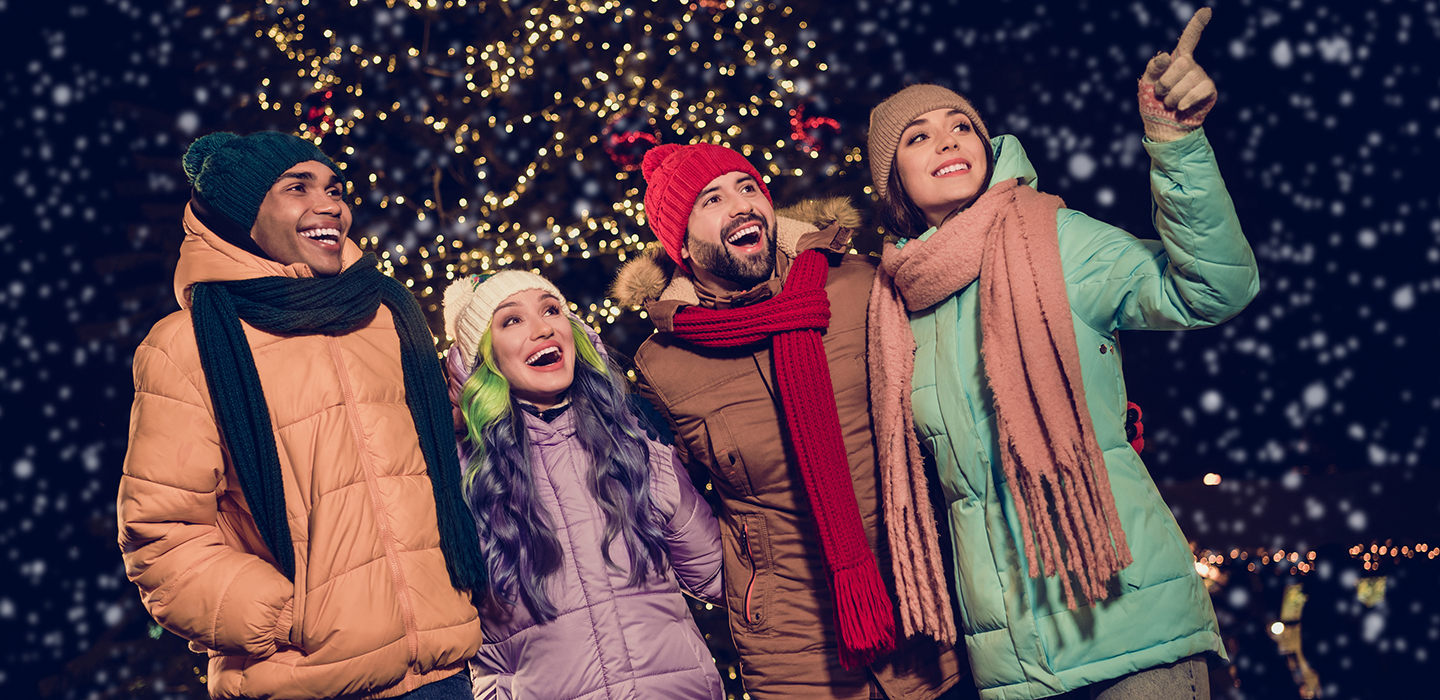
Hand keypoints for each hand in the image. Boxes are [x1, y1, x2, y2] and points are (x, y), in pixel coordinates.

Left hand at [1138, 8, 1216, 141]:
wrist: (1163, 129)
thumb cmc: (1153, 105)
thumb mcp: (1146, 85)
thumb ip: (1153, 68)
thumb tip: (1167, 56)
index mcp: (1176, 61)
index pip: (1188, 39)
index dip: (1196, 25)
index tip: (1206, 11)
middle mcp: (1191, 66)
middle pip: (1181, 63)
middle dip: (1165, 82)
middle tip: (1161, 94)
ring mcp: (1202, 77)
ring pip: (1188, 78)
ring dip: (1172, 95)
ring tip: (1170, 103)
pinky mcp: (1209, 91)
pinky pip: (1198, 90)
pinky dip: (1185, 101)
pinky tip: (1181, 108)